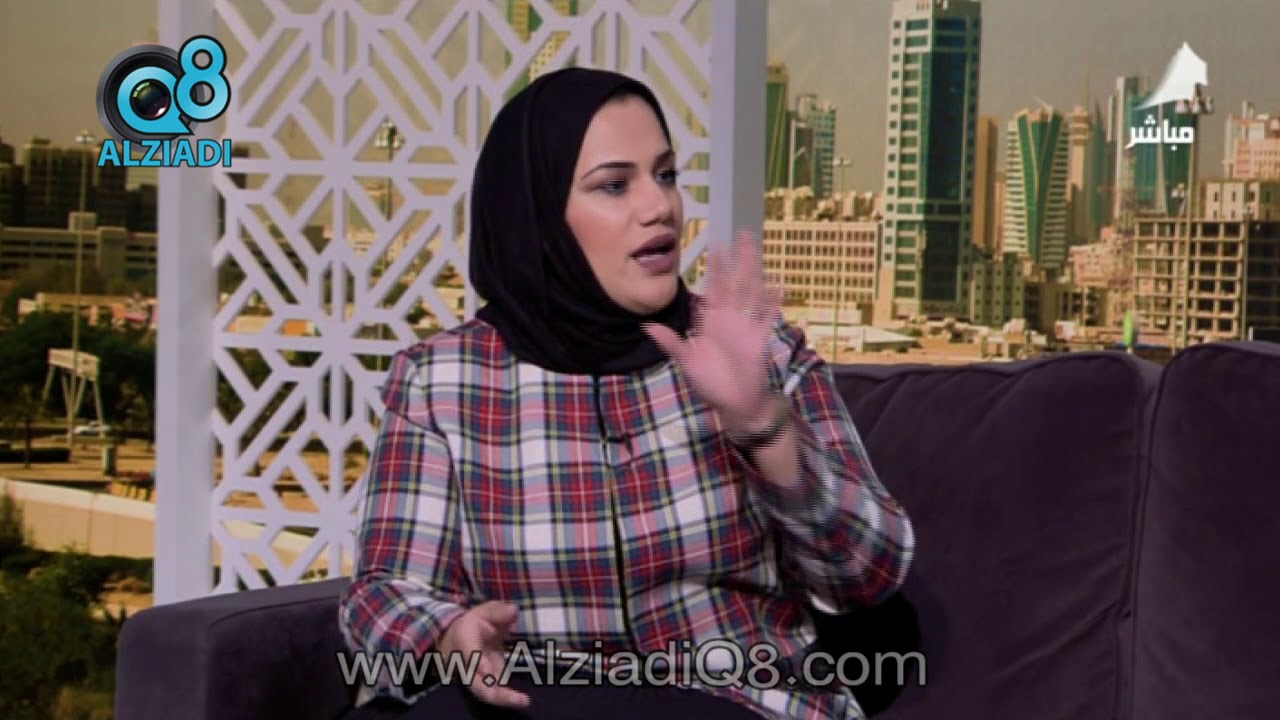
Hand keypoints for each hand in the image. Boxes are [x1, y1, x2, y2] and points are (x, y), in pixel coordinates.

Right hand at [438, 601, 528, 708]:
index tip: (488, 672)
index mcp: (464, 638)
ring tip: (523, 701)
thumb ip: (498, 611)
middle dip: (492, 693)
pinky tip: (521, 700)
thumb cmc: (475, 622)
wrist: (457, 637)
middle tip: (514, 696)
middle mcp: (466, 662)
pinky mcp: (486, 681)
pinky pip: (494, 692)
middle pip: (475, 682)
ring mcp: (475, 675)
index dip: (477, 663)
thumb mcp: (485, 610)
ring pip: (484, 692)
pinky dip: (507, 698)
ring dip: (503, 699)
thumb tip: (513, 611)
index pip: (469, 653)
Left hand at [644, 230, 783, 435]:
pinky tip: (778, 287)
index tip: (717, 245)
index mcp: (711, 320)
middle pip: (737, 282)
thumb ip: (671, 342)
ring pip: (753, 293)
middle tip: (744, 235)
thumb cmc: (710, 382)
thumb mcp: (687, 361)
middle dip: (740, 260)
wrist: (735, 403)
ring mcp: (746, 326)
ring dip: (756, 272)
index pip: (714, 286)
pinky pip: (767, 317)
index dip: (717, 267)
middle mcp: (730, 318)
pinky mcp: (759, 338)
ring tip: (760, 252)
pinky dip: (772, 304)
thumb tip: (647, 325)